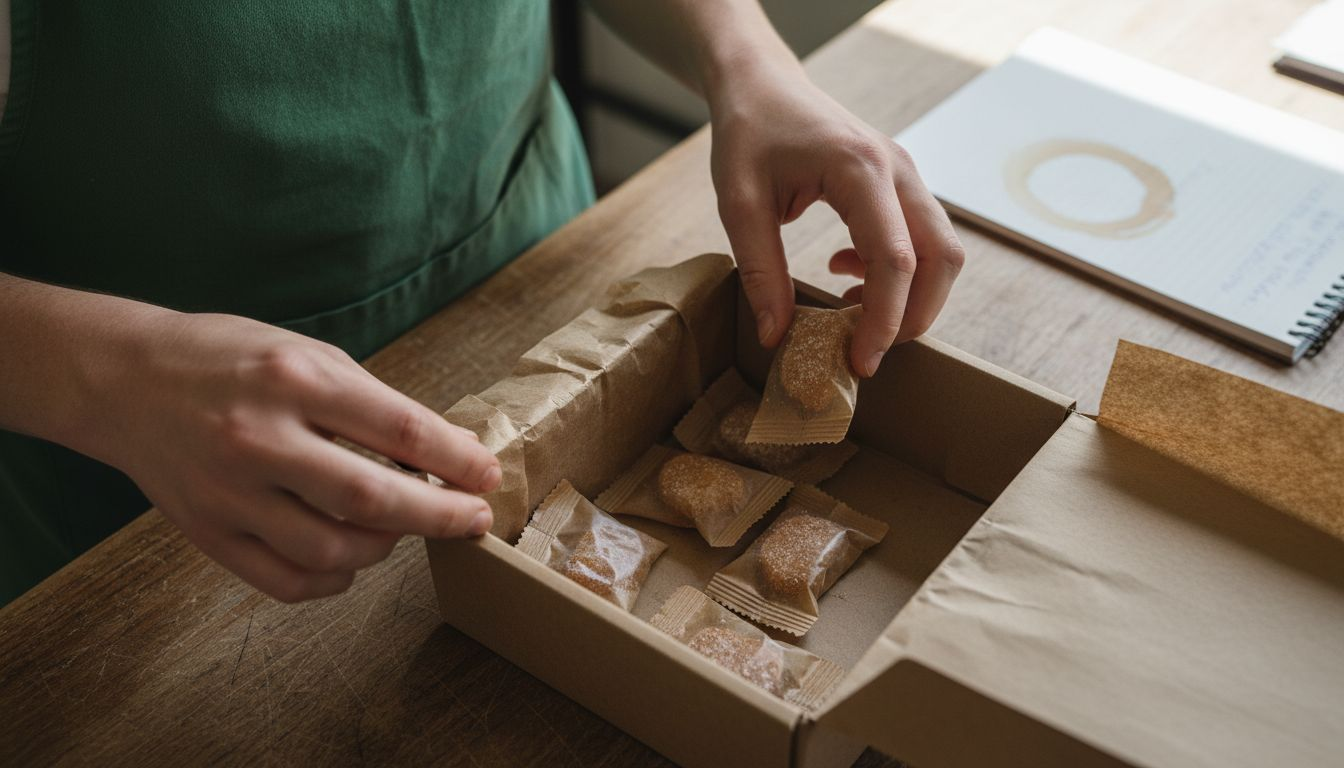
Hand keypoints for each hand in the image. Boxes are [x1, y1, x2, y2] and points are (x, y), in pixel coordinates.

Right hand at [81, 312, 499, 602]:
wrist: (124, 380)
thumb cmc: (229, 360)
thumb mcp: (308, 356)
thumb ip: (373, 405)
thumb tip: (447, 454)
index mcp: (293, 379)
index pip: (397, 428)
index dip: (455, 460)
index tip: (487, 476)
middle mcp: (260, 437)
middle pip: (371, 497)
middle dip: (438, 515)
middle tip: (474, 519)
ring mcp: (229, 492)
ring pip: (332, 550)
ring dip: (386, 548)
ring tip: (401, 528)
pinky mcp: (206, 533)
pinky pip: (287, 581)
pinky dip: (334, 580)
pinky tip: (352, 559)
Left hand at [707, 55, 964, 375]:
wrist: (761, 84)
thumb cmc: (749, 134)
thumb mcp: (738, 203)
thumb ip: (760, 270)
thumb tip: (776, 336)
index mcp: (860, 169)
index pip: (895, 260)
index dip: (884, 320)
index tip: (860, 362)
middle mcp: (898, 170)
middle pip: (941, 259)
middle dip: (913, 316)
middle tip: (866, 351)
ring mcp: (906, 174)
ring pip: (942, 251)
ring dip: (910, 296)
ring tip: (851, 310)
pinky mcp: (900, 183)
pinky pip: (922, 239)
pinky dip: (899, 273)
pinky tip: (847, 274)